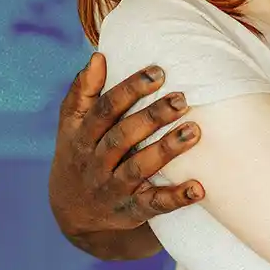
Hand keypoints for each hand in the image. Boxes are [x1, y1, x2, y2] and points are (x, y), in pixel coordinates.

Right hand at [48, 53, 204, 241]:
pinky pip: (153, 205)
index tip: (158, 72)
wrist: (72, 212)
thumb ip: (83, 90)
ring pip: (139, 168)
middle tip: (182, 99)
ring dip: (166, 150)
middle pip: (123, 137)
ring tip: (194, 131)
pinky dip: (175, 198)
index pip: (105, 109)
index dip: (130, 90)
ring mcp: (112, 188)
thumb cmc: (78, 154)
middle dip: (152, 117)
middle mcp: (95, 162)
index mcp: (81, 136)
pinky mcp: (130, 211)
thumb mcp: (70, 124)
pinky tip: (199, 188)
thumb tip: (99, 56)